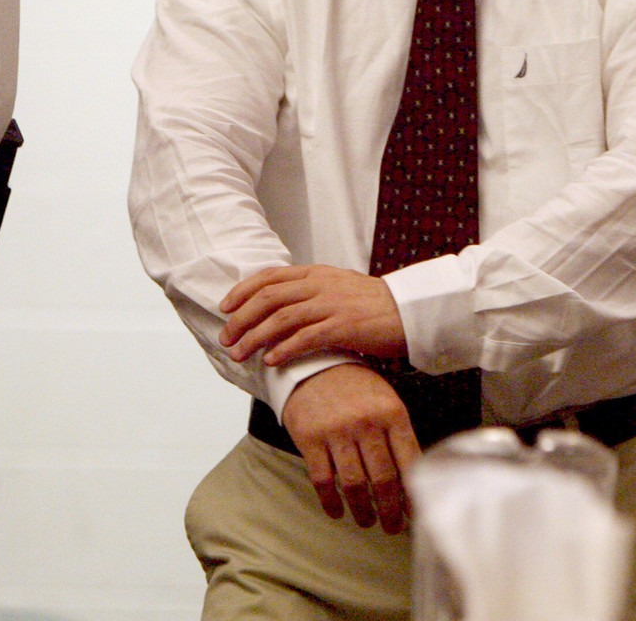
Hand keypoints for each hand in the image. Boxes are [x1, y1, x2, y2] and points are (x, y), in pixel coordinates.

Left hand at [218, 264, 406, 366]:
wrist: (409, 310)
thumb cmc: (374, 304)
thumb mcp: (338, 287)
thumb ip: (310, 293)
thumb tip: (279, 310)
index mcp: (317, 273)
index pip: (270, 276)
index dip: (243, 291)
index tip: (225, 307)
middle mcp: (320, 284)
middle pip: (269, 297)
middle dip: (242, 319)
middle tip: (226, 338)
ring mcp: (331, 304)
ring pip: (281, 318)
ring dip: (255, 337)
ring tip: (240, 354)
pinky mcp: (343, 327)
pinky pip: (306, 338)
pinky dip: (285, 349)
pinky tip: (271, 361)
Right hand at [280, 363, 419, 532]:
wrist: (317, 364)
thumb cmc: (357, 388)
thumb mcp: (386, 401)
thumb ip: (398, 435)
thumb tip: (412, 479)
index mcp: (392, 413)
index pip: (409, 462)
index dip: (414, 494)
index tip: (416, 514)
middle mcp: (367, 423)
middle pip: (383, 479)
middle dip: (390, 511)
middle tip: (393, 528)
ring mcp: (337, 431)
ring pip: (354, 485)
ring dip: (363, 511)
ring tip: (368, 521)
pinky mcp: (311, 439)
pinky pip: (323, 481)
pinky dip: (331, 503)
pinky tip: (337, 512)